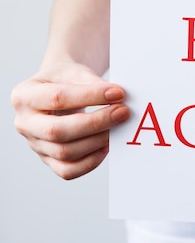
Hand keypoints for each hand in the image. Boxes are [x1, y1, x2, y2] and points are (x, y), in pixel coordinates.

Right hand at [11, 62, 129, 179]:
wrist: (55, 90)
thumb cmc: (64, 80)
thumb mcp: (73, 72)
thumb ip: (92, 82)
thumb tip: (116, 96)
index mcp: (24, 96)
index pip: (57, 98)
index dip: (91, 96)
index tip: (118, 93)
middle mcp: (24, 123)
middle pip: (57, 131)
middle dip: (95, 123)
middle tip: (122, 112)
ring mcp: (34, 144)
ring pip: (65, 153)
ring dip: (97, 141)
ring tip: (119, 126)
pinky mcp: (48, 160)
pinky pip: (68, 170)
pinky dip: (91, 161)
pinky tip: (107, 145)